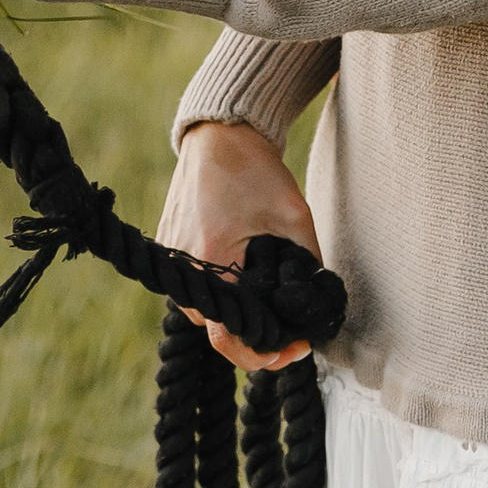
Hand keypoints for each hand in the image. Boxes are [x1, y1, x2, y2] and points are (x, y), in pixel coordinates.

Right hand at [159, 119, 322, 372]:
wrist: (220, 134)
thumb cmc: (256, 170)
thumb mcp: (295, 216)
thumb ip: (309, 263)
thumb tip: (319, 305)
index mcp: (210, 258)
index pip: (227, 337)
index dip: (261, 354)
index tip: (292, 349)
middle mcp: (182, 266)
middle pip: (218, 326)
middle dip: (255, 333)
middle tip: (292, 331)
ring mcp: (171, 258)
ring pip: (206, 308)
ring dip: (236, 311)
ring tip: (270, 306)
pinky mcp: (169, 249)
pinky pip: (196, 286)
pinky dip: (221, 289)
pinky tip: (246, 280)